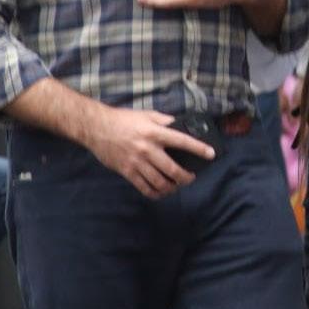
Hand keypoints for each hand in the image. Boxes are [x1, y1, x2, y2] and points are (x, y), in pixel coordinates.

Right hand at [84, 105, 214, 198]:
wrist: (97, 128)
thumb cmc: (123, 119)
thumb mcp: (146, 114)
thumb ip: (164, 121)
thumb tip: (180, 126)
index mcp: (154, 132)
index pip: (182, 141)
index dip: (198, 149)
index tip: (211, 154)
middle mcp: (147, 149)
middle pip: (172, 170)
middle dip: (186, 177)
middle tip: (191, 177)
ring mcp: (137, 163)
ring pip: (160, 182)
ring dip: (172, 187)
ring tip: (177, 185)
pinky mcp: (128, 172)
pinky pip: (145, 188)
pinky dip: (156, 193)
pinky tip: (161, 192)